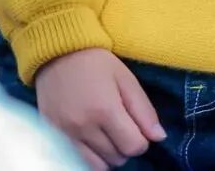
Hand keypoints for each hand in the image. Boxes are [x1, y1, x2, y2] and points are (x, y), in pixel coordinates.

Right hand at [35, 49, 165, 170]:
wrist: (57, 53)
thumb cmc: (96, 62)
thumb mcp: (125, 78)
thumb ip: (143, 109)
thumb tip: (159, 137)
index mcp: (105, 110)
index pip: (133, 146)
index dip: (142, 141)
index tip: (139, 128)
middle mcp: (84, 128)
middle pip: (116, 158)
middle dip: (126, 146)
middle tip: (123, 127)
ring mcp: (67, 135)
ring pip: (98, 165)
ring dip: (109, 154)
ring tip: (109, 135)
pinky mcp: (55, 137)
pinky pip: (78, 161)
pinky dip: (92, 156)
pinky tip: (94, 140)